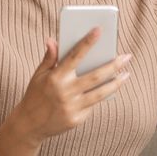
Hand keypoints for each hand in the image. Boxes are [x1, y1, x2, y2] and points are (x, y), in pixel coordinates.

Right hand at [10, 28, 132, 141]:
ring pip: (100, 93)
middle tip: (128, 56)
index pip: (74, 56)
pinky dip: (102, 96)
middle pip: (95, 76)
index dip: (87, 42)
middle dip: (114, 65)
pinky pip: (93, 105)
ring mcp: (72, 107)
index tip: (99, 30)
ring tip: (127, 74)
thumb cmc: (35, 95)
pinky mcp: (77, 119)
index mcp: (55, 77)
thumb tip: (52, 40)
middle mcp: (65, 92)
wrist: (28, 125)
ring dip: (116, 83)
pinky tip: (111, 89)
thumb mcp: (38, 75)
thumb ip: (49, 58)